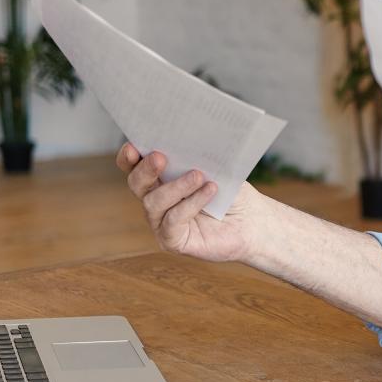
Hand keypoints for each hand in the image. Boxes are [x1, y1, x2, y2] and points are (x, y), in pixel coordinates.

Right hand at [116, 143, 266, 262]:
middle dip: (145, 170)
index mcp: (160, 179)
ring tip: (198, 175)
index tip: (133, 147)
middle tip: (160, 157)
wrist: (252, 221)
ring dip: (176, 187)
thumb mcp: (216, 169)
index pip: (134, 168)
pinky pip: (173, 221)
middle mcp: (156, 201)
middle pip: (137, 184)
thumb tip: (187, 140)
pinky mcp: (173, 241)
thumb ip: (197, 157)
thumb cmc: (232, 191)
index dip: (128, 158)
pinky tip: (209, 191)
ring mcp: (162, 223)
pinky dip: (191, 203)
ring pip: (154, 203)